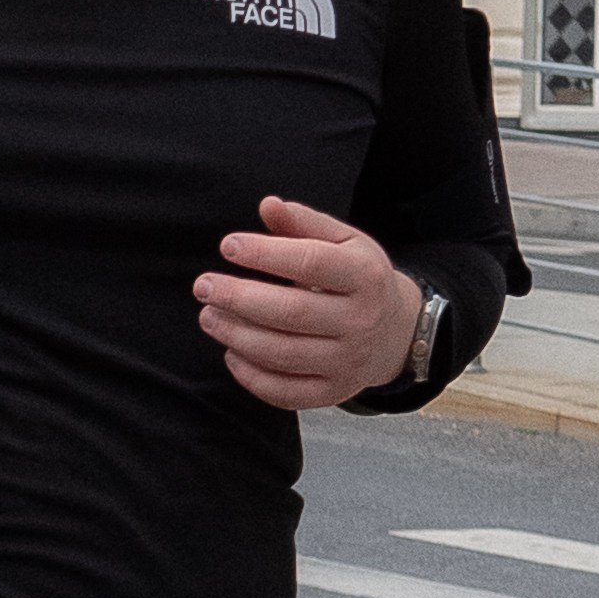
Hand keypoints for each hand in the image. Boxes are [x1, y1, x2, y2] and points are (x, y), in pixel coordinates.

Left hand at [195, 197, 420, 409]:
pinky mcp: (333, 392)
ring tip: (209, 316)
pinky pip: (284, 392)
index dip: (265, 254)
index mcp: (365, 277)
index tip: (228, 246)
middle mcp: (360, 321)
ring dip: (236, 336)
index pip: (311, 263)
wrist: (393, 333)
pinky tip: (231, 352)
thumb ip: (304, 223)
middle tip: (204, 286)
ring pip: (282, 354)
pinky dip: (250, 375)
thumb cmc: (357, 279)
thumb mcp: (343, 243)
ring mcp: (347, 361)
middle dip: (239, 299)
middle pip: (291, 312)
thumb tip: (267, 205)